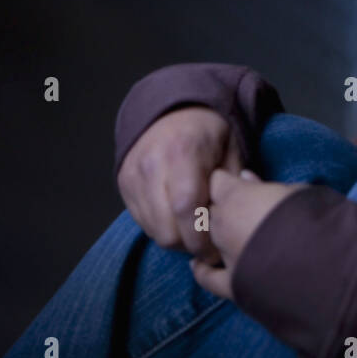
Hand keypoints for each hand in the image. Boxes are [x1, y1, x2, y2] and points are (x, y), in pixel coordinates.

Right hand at [117, 106, 242, 264]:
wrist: (172, 109)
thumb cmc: (208, 132)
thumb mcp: (231, 149)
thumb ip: (232, 185)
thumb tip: (233, 222)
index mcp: (183, 152)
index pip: (186, 207)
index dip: (201, 236)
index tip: (217, 248)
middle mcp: (152, 164)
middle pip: (167, 228)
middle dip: (190, 244)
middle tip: (208, 244)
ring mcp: (134, 175)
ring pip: (153, 230)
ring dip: (176, 239)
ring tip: (194, 231)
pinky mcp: (123, 184)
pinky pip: (142, 222)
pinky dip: (162, 228)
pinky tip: (178, 220)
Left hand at [189, 168, 310, 299]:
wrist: (320, 262)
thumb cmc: (312, 215)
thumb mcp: (293, 189)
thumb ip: (264, 184)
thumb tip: (245, 177)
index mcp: (235, 196)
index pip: (217, 180)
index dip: (228, 181)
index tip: (240, 182)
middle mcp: (221, 225)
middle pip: (210, 210)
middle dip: (222, 207)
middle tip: (245, 208)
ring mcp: (224, 255)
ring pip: (208, 239)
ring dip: (217, 234)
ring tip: (232, 233)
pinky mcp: (232, 284)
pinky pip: (208, 277)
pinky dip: (202, 270)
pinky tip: (197, 265)